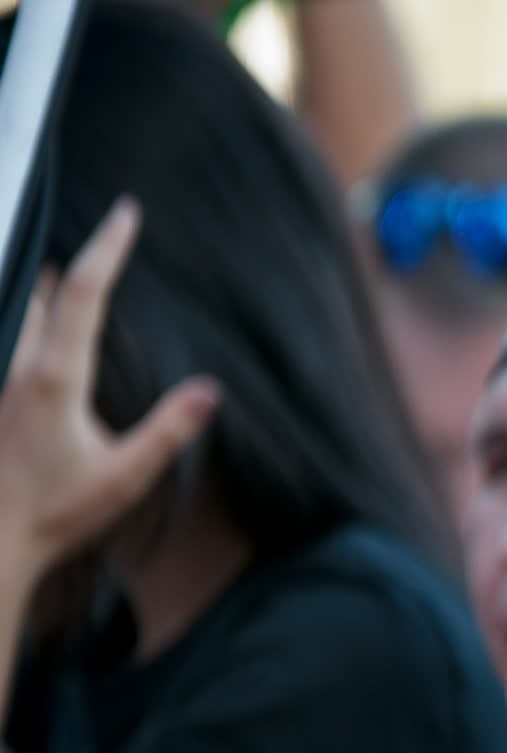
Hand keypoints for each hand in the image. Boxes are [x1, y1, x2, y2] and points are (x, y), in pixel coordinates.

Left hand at [0, 199, 218, 595]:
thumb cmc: (57, 511)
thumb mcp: (126, 476)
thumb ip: (169, 431)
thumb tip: (211, 391)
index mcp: (57, 378)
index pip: (85, 293)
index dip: (107, 248)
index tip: (127, 212)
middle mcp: (26, 368)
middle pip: (53, 290)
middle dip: (84, 256)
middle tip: (112, 229)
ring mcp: (8, 379)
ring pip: (30, 310)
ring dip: (58, 285)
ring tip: (78, 265)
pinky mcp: (4, 396)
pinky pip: (24, 337)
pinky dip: (44, 315)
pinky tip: (51, 322)